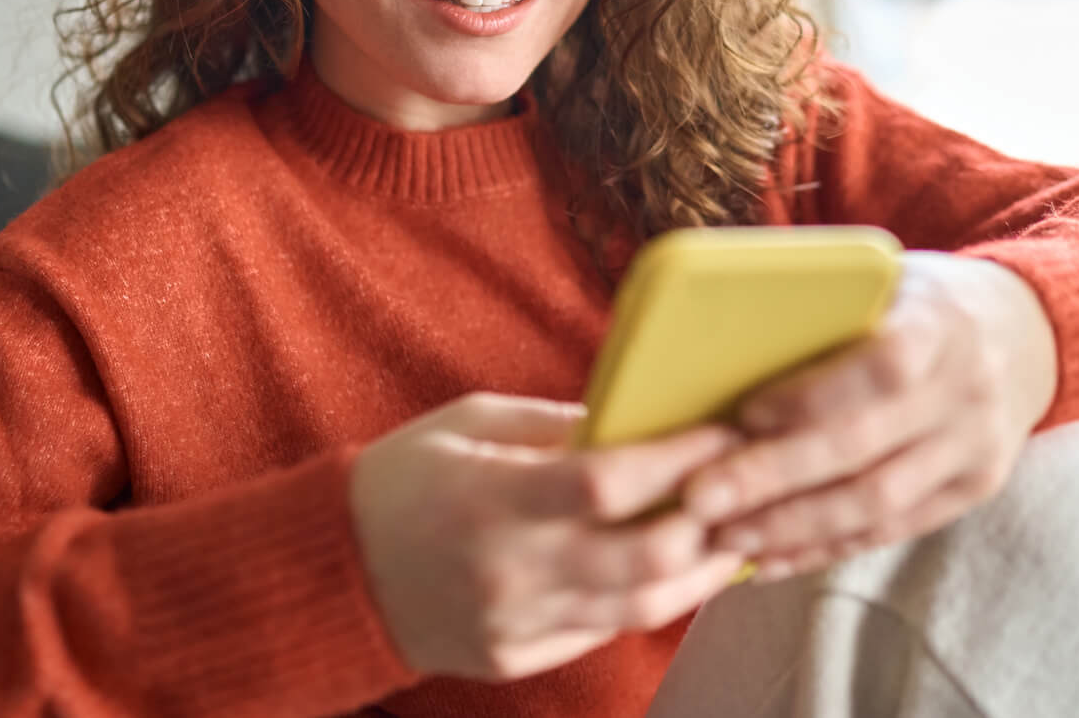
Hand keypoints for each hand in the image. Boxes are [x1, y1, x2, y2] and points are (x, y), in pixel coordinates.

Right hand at [348, 392, 748, 680]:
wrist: (334, 571)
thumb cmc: (402, 480)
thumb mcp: (467, 424)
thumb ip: (552, 425)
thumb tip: (636, 420)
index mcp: (491, 497)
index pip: (609, 482)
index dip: (680, 459)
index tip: (724, 431)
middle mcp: (508, 568)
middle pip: (644, 558)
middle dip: (709, 523)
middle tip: (744, 490)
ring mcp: (513, 622)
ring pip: (638, 607)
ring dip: (699, 573)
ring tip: (732, 538)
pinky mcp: (515, 656)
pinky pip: (601, 631)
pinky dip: (645, 600)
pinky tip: (673, 571)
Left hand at [678, 251, 1057, 581]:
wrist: (1027, 331)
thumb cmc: (920, 298)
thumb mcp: (886, 277)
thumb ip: (823, 305)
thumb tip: (718, 336)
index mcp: (940, 324)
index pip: (882, 367)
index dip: (812, 396)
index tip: (745, 413)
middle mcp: (966, 391)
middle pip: (864, 449)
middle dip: (774, 479)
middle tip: (700, 498)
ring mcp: (975, 449)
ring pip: (876, 504)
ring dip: (791, 527)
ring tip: (723, 536)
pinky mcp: (971, 491)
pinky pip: (891, 531)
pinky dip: (824, 548)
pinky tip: (769, 558)